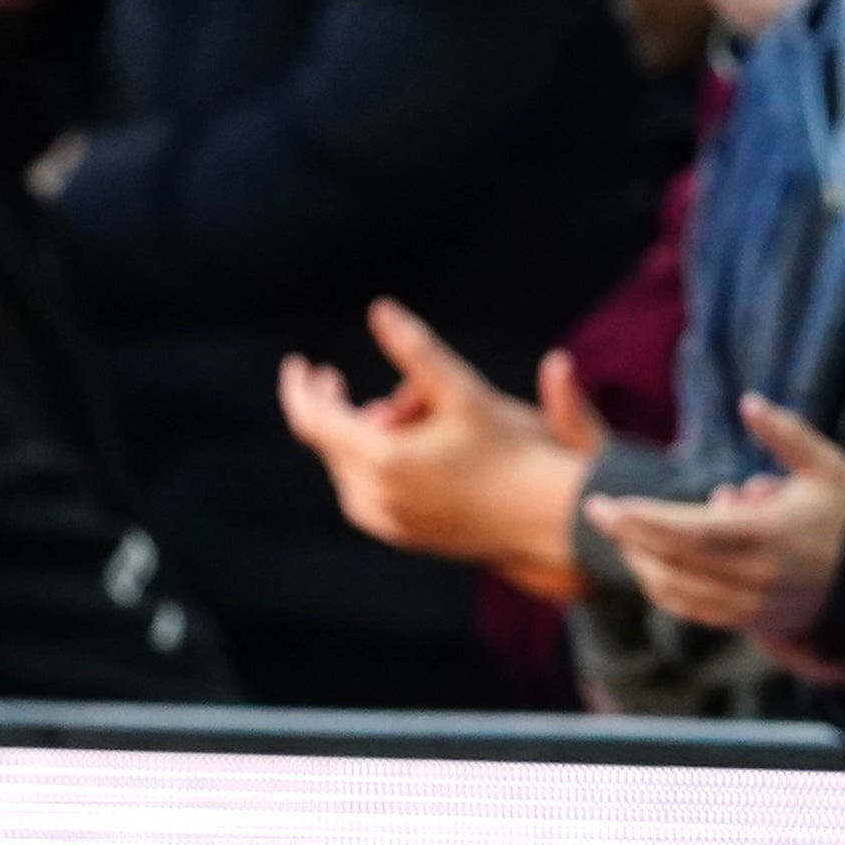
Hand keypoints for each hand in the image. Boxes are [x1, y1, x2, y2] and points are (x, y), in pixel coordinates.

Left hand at [275, 298, 604, 597]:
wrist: (545, 517)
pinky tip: (383, 446)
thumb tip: (380, 307)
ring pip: (343, 470)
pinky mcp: (403, 536)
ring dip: (349, 436)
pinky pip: (362, 495)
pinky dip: (363, 465)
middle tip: (331, 377)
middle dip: (327, 406)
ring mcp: (387, 521)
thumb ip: (415, 349)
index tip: (299, 363)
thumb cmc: (509, 447)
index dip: (300, 388)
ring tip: (373, 410)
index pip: (312, 419)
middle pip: (324, 443)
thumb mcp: (461, 390)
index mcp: (382, 457)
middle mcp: (374, 496)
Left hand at [584, 395, 844, 649]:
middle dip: (628, 537)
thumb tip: (749, 403)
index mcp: (767, 536)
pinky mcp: (758, 625)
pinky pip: (699, 612)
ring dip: (643, 565)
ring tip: (624, 535)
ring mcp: (756, 607)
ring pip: (679, 593)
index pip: (686, 532)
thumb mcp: (828, 467)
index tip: (604, 503)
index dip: (641, 521)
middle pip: (672, 562)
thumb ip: (786, 435)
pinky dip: (669, 590)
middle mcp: (756, 577)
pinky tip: (654, 565)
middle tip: (598, 511)